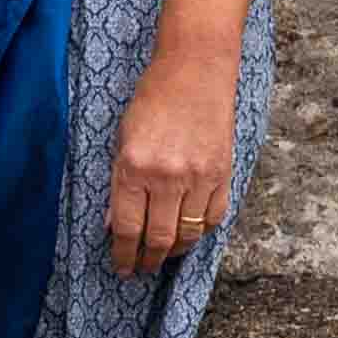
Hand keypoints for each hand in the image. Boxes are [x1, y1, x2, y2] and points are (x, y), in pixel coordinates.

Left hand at [106, 42, 244, 277]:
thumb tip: (115, 226)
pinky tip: (190, 232)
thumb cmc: (153, 100)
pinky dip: (201, 231)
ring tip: (164, 254)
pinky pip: (213, 217)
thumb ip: (119, 184)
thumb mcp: (123, 139)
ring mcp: (198, 176)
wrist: (195, 70)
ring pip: (188, 234)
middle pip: (158, 239)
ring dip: (174, 251)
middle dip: (147, 260)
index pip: (127, 229)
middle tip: (142, 267)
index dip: (123, 255)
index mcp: (134, 168)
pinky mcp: (222, 173)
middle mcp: (166, 177)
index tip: (121, 267)